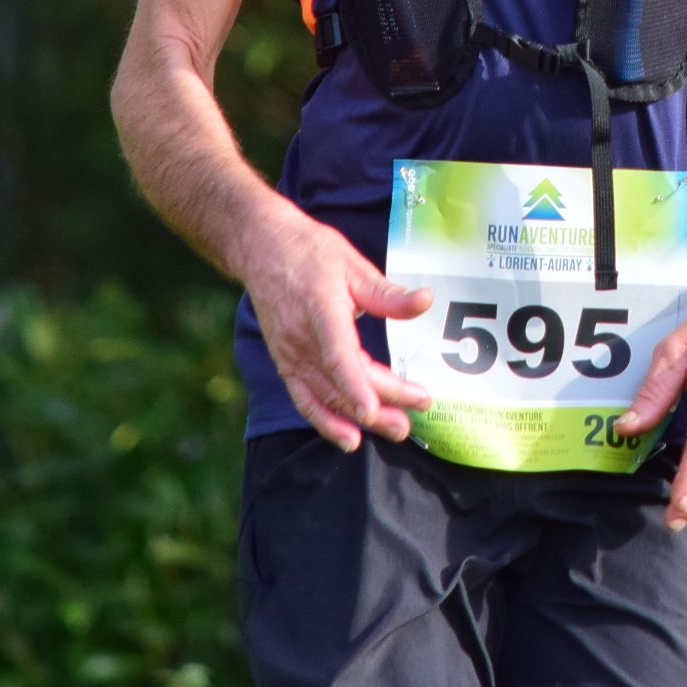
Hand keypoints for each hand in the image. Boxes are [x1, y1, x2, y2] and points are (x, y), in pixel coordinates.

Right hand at [241, 208, 433, 451]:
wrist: (261, 247)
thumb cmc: (310, 252)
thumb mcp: (353, 264)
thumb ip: (387, 293)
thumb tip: (425, 301)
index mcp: (320, 308)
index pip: (337, 354)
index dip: (355, 385)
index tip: (373, 411)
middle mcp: (301, 337)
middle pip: (341, 380)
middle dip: (381, 401)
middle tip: (420, 408)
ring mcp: (289, 353)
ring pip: (326, 395)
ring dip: (360, 418)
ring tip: (397, 430)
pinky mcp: (284, 362)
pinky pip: (304, 399)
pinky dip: (325, 422)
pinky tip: (350, 439)